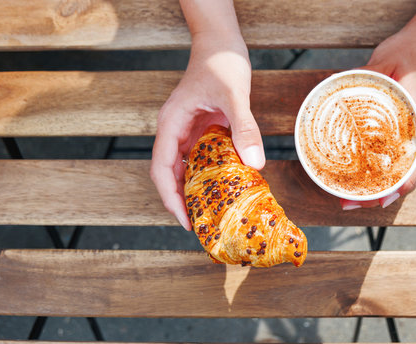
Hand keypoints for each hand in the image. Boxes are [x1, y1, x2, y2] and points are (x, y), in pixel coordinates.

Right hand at [150, 33, 264, 229]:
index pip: (161, 168)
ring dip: (193, 191)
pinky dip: (208, 176)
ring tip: (209, 214)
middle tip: (199, 225)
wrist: (221, 45)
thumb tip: (254, 164)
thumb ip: (243, 127)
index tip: (184, 219)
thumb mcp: (235, 95)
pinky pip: (199, 159)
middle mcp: (174, 131)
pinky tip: (223, 187)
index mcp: (171, 123)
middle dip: (180, 201)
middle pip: (169, 175)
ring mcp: (186, 132)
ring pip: (183, 169)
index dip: (169, 197)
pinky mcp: (200, 131)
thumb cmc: (221, 64)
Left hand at [341, 26, 415, 209]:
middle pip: (407, 176)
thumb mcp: (387, 59)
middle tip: (347, 202)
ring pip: (405, 171)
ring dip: (381, 187)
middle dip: (379, 195)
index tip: (376, 200)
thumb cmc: (415, 51)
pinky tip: (367, 177)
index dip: (397, 186)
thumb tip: (332, 82)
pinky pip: (404, 160)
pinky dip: (387, 173)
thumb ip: (364, 73)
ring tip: (351, 197)